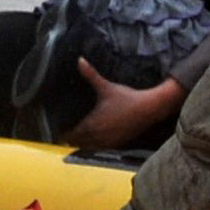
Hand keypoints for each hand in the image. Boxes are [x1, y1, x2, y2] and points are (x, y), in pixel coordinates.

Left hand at [61, 59, 183, 152]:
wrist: (149, 107)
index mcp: (93, 123)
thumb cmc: (127, 97)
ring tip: (79, 139)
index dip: (65, 134)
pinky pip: (103, 149)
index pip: (73, 134)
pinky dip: (97, 146)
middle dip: (73, 140)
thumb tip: (80, 60)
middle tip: (67, 135)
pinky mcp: (119, 143)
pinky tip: (96, 141)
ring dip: (84, 144)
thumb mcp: (107, 86)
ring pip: (91, 148)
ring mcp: (110, 140)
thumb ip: (91, 74)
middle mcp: (99, 135)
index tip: (60, 132)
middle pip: (80, 143)